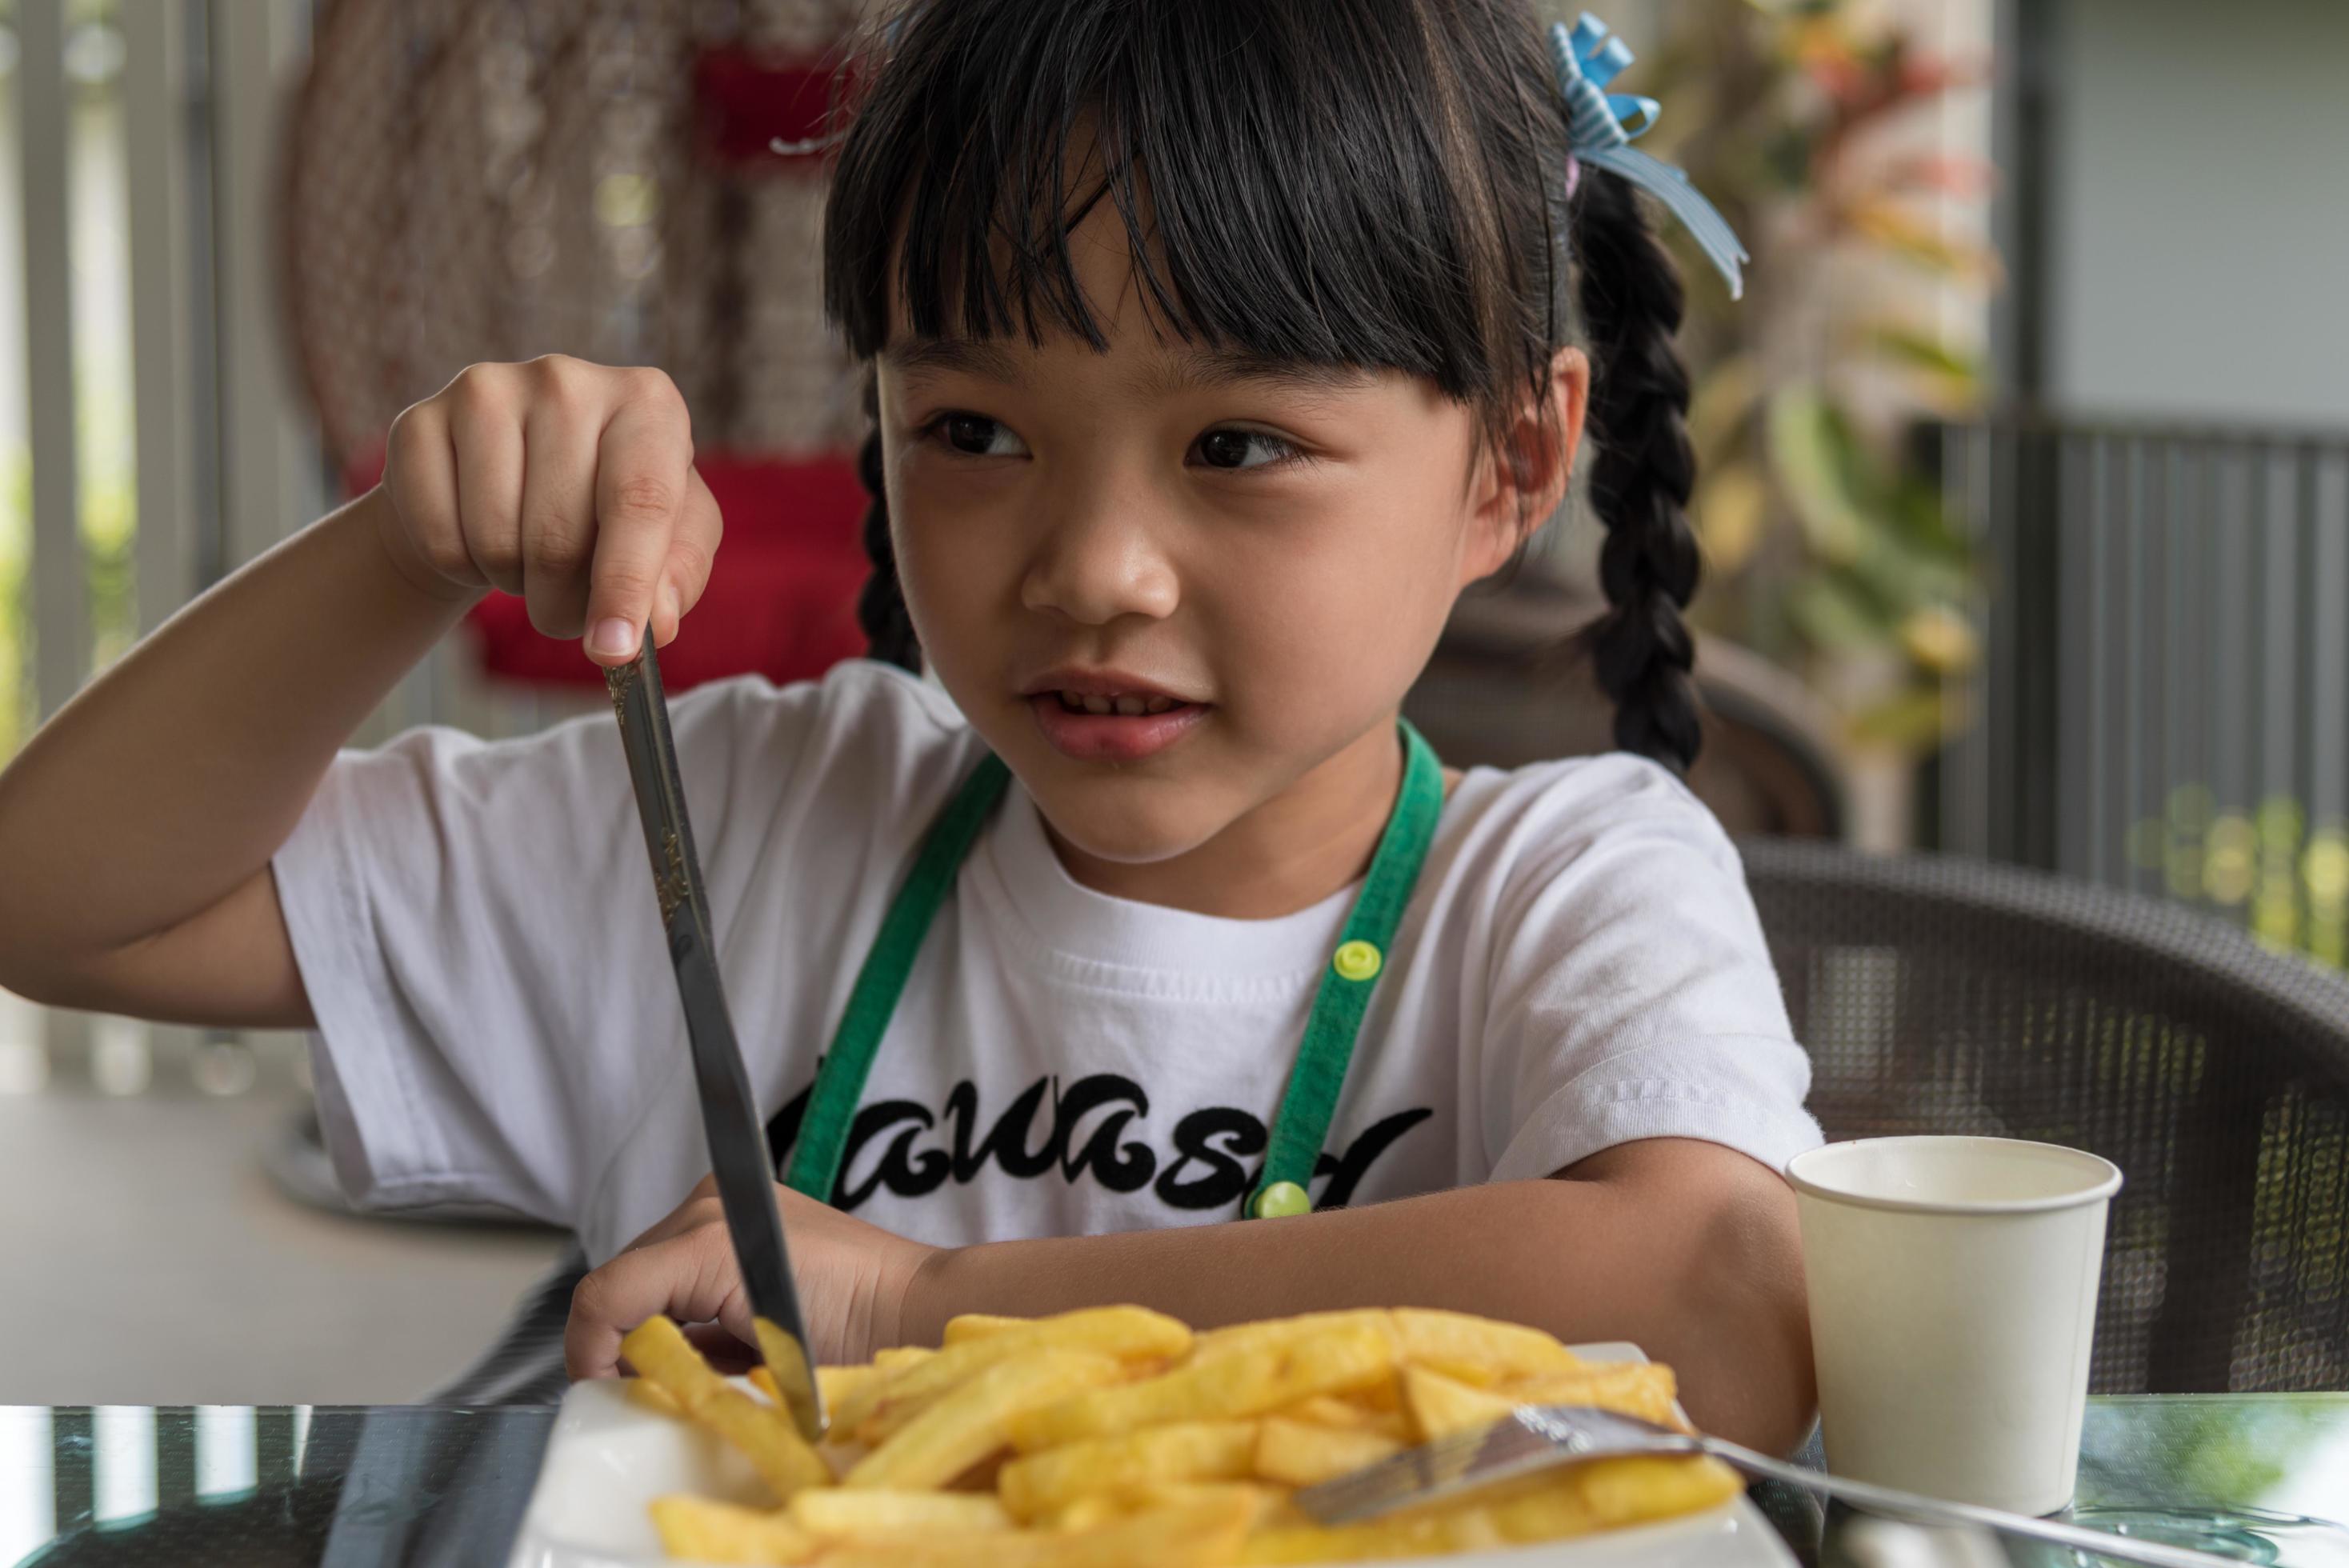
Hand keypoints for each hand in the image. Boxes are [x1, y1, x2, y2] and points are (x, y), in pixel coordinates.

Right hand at [376, 355, 723, 664]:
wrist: (515, 474)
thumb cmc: (609, 509)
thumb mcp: (671, 537)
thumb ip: (676, 578)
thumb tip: (653, 624)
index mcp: (647, 403)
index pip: (639, 502)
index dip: (625, 586)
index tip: (613, 650)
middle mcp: (567, 381)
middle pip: (559, 537)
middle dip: (565, 603)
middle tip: (569, 609)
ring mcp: (486, 392)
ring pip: (496, 541)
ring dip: (515, 584)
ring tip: (530, 560)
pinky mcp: (419, 423)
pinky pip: (440, 538)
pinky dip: (463, 568)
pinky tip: (481, 538)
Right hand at [563, 1176, 942, 1380]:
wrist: (912, 1312)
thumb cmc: (856, 1335)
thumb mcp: (755, 1360)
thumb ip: (678, 1366)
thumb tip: (626, 1383)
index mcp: (707, 1234)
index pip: (605, 1292)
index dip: (589, 1353)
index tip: (602, 1394)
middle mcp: (710, 1208)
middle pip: (622, 1285)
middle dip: (624, 1343)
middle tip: (650, 1391)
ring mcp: (725, 1210)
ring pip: (648, 1281)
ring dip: (658, 1330)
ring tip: (696, 1369)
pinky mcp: (741, 1226)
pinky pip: (683, 1274)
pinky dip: (688, 1318)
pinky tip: (724, 1347)